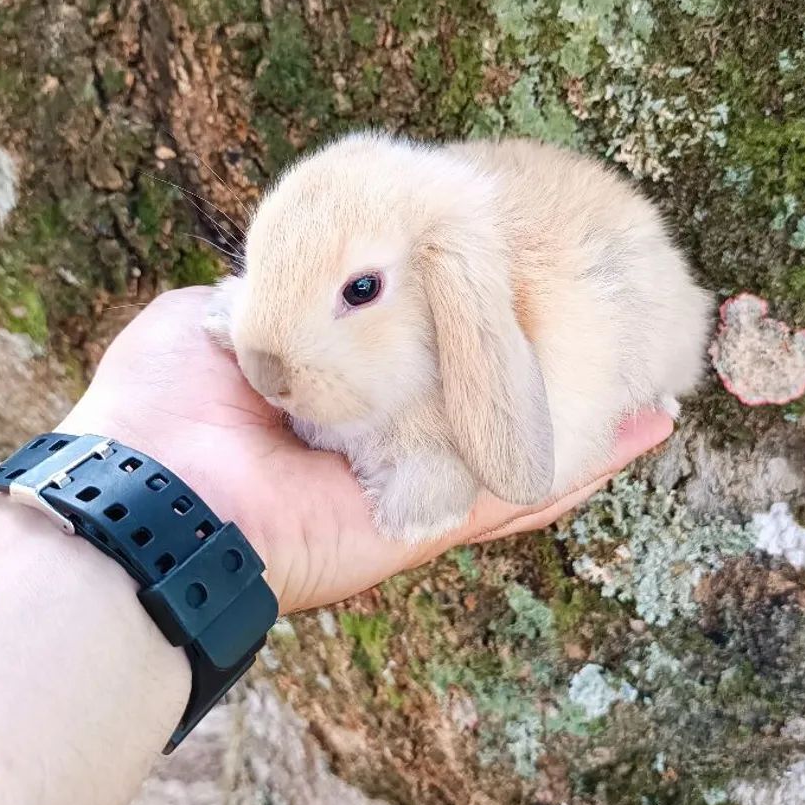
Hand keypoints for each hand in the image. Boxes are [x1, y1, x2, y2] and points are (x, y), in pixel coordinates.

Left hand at [63, 288, 673, 613]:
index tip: (515, 292)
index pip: (418, 359)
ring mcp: (412, 484)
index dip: (470, 328)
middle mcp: (380, 444)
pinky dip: (580, 465)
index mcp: (330, 400)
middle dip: (542, 377)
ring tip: (650, 392)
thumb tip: (286, 285)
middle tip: (608, 344)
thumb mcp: (205, 324)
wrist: (154, 496)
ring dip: (586, 424)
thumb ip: (261, 303)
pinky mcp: (429, 519)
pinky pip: (515, 492)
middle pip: (480, 407)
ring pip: (515, 449)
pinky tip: (637, 431)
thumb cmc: (160, 408)